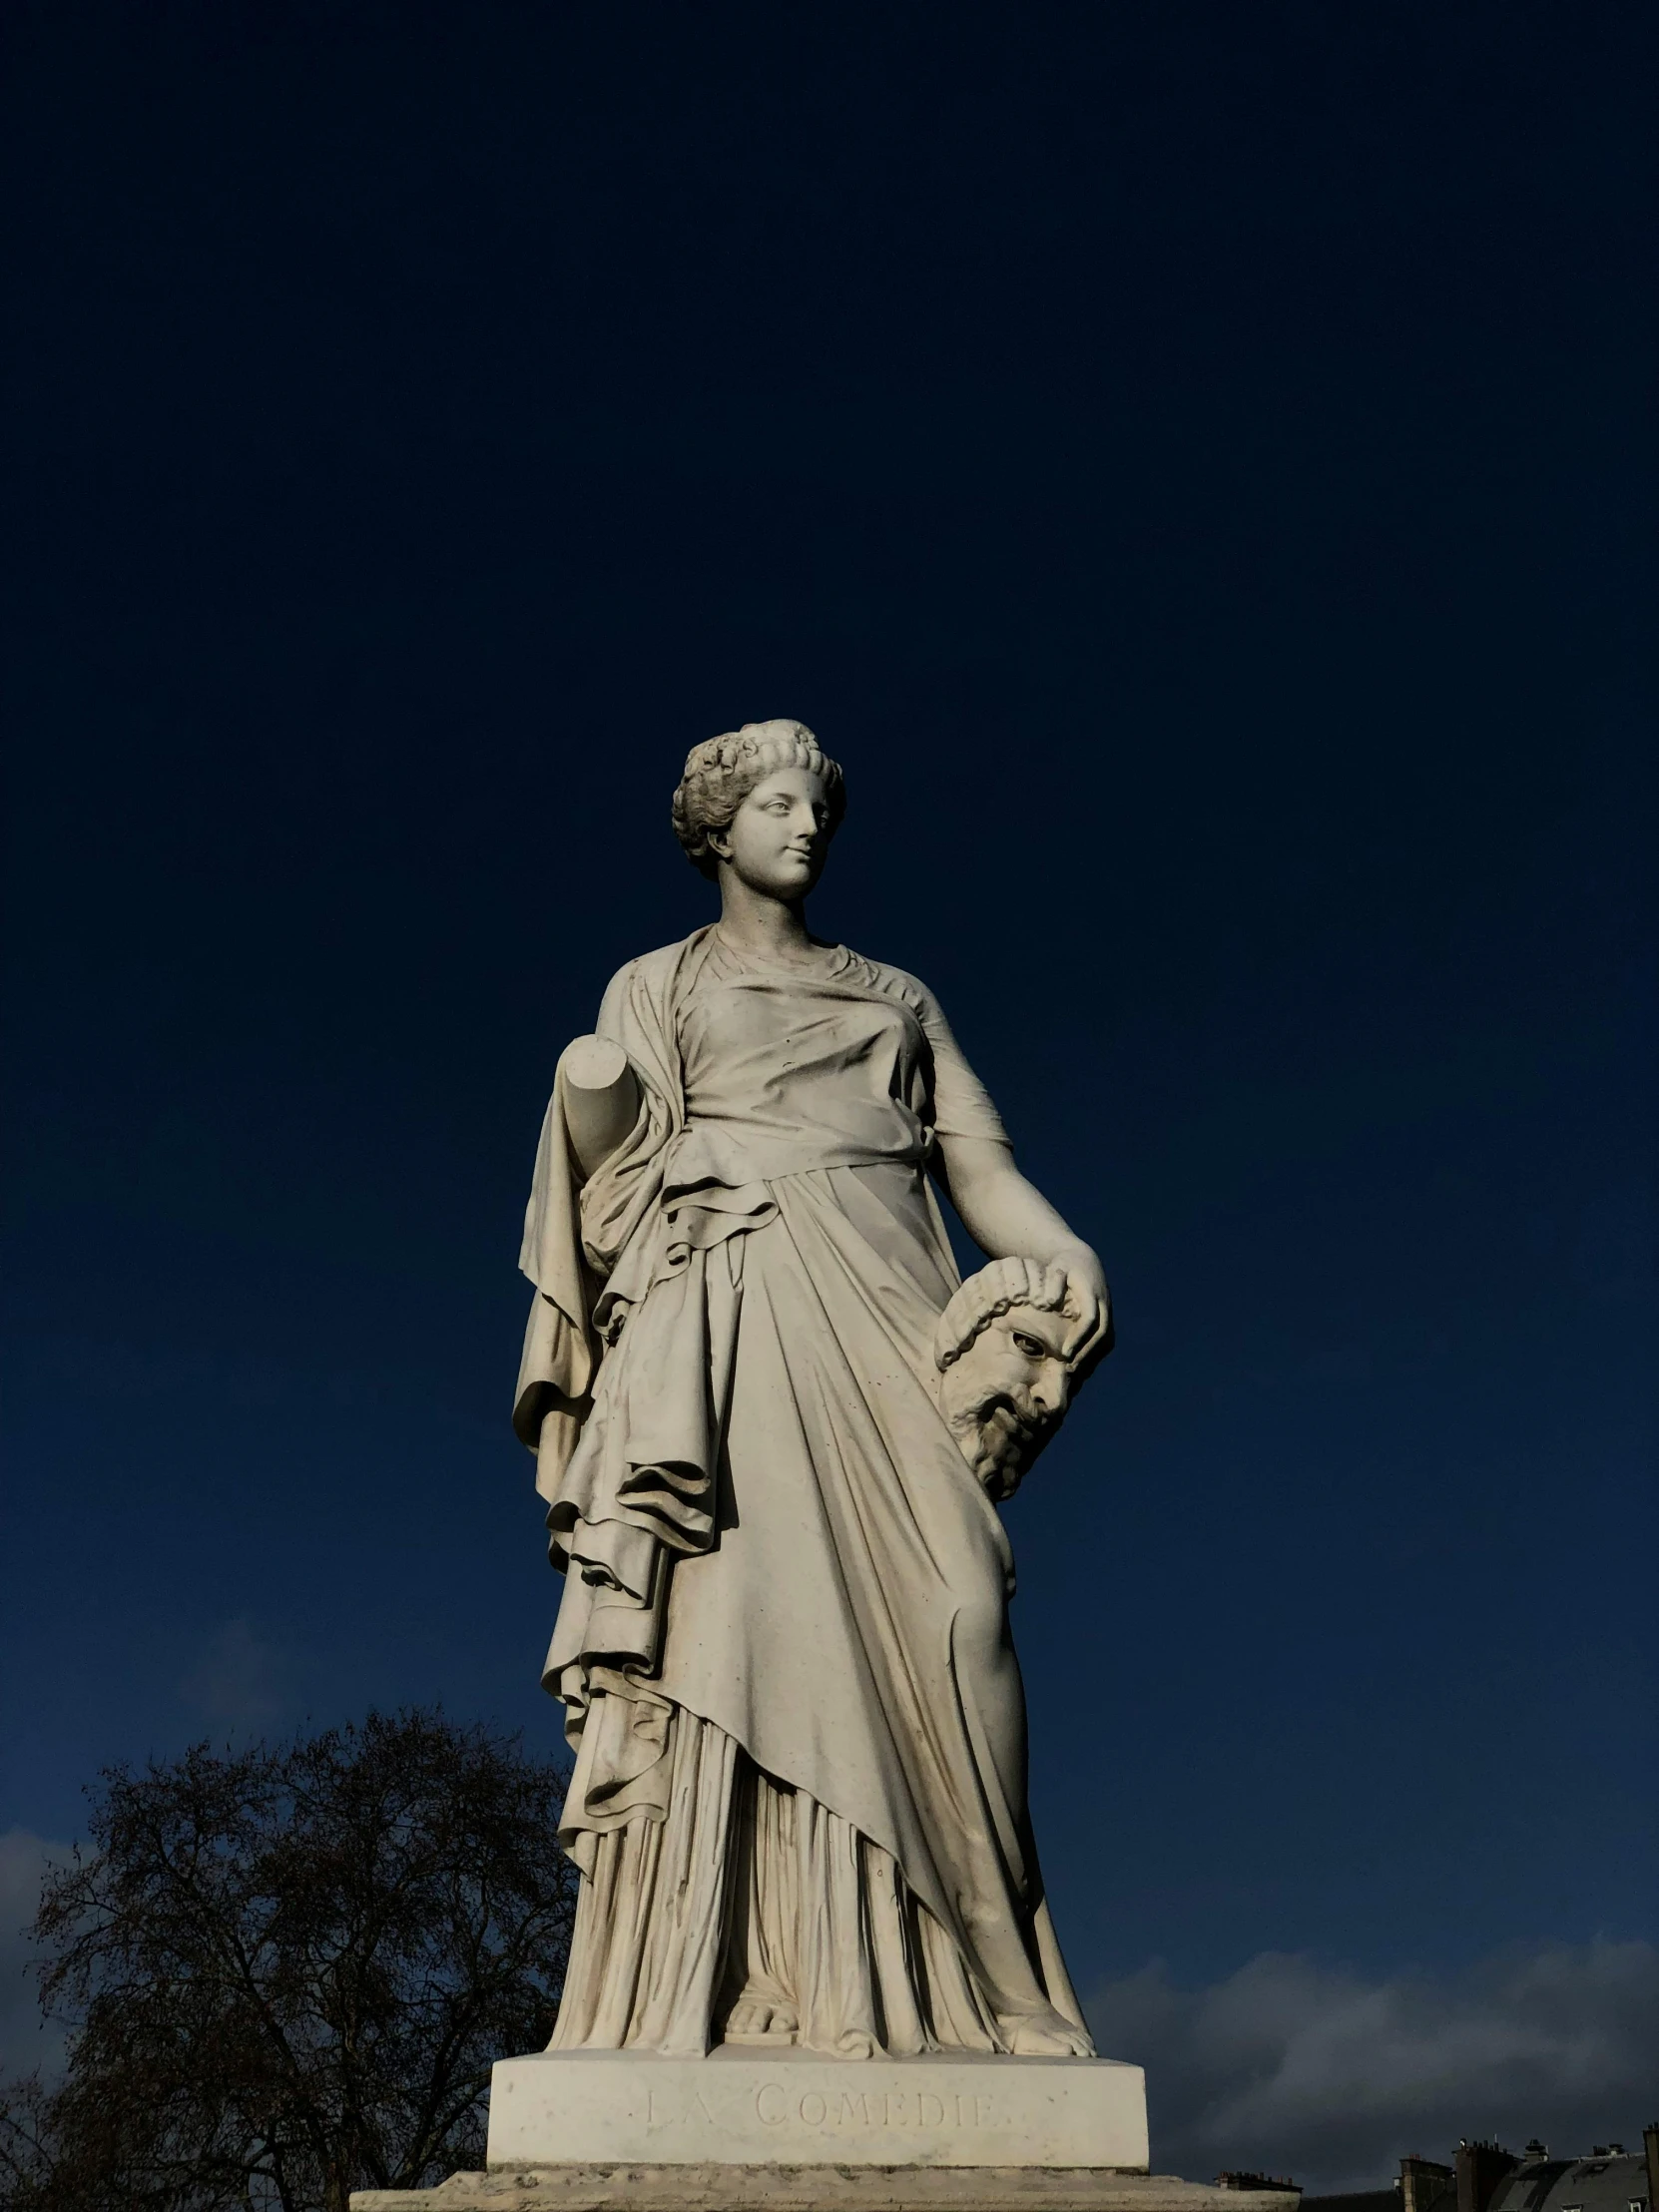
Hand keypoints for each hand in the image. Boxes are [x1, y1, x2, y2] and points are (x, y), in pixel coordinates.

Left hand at [1047, 1242, 1111, 1369]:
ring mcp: (1108, 1309)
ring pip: (1107, 1338)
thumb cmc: (1062, 1267)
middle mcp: (1104, 1302)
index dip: (1079, 1337)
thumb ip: (1053, 1283)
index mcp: (1091, 1290)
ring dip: (1092, 1356)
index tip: (1064, 1352)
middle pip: (1102, 1332)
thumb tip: (1050, 1303)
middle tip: (1068, 1369)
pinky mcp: (1107, 1316)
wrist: (1082, 1260)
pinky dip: (1095, 1353)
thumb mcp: (1055, 1269)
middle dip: (1086, 1352)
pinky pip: (1106, 1338)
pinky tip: (1081, 1366)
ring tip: (1074, 1373)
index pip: (1090, 1318)